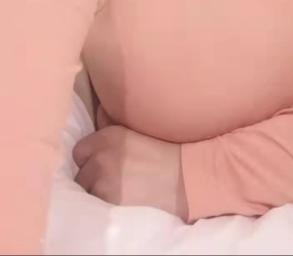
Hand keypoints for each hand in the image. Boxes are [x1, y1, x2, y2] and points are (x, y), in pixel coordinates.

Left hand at [72, 105, 188, 219]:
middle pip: (81, 174)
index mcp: (107, 136)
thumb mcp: (136, 132)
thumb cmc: (166, 153)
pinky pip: (97, 208)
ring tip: (118, 193)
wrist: (186, 179)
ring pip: (87, 193)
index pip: (79, 152)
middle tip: (113, 182)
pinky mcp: (109, 203)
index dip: (90, 160)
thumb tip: (97, 111)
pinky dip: (106, 207)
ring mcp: (102, 182)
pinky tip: (121, 203)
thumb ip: (112, 125)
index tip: (103, 165)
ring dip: (98, 194)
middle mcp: (101, 157)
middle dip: (93, 178)